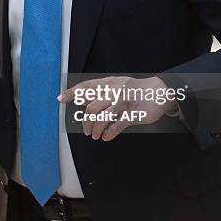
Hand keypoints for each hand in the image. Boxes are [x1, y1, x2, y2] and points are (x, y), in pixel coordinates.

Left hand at [59, 76, 177, 140]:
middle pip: (91, 108)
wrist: (159, 92)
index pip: (86, 87)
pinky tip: (106, 137)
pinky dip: (109, 133)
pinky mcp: (132, 114)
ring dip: (95, 130)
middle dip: (86, 122)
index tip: (61, 99)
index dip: (72, 93)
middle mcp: (114, 91)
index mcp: (109, 83)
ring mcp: (123, 102)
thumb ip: (99, 92)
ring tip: (95, 136)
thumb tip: (80, 99)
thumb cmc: (135, 90)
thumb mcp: (116, 85)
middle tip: (87, 131)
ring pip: (102, 118)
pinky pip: (116, 125)